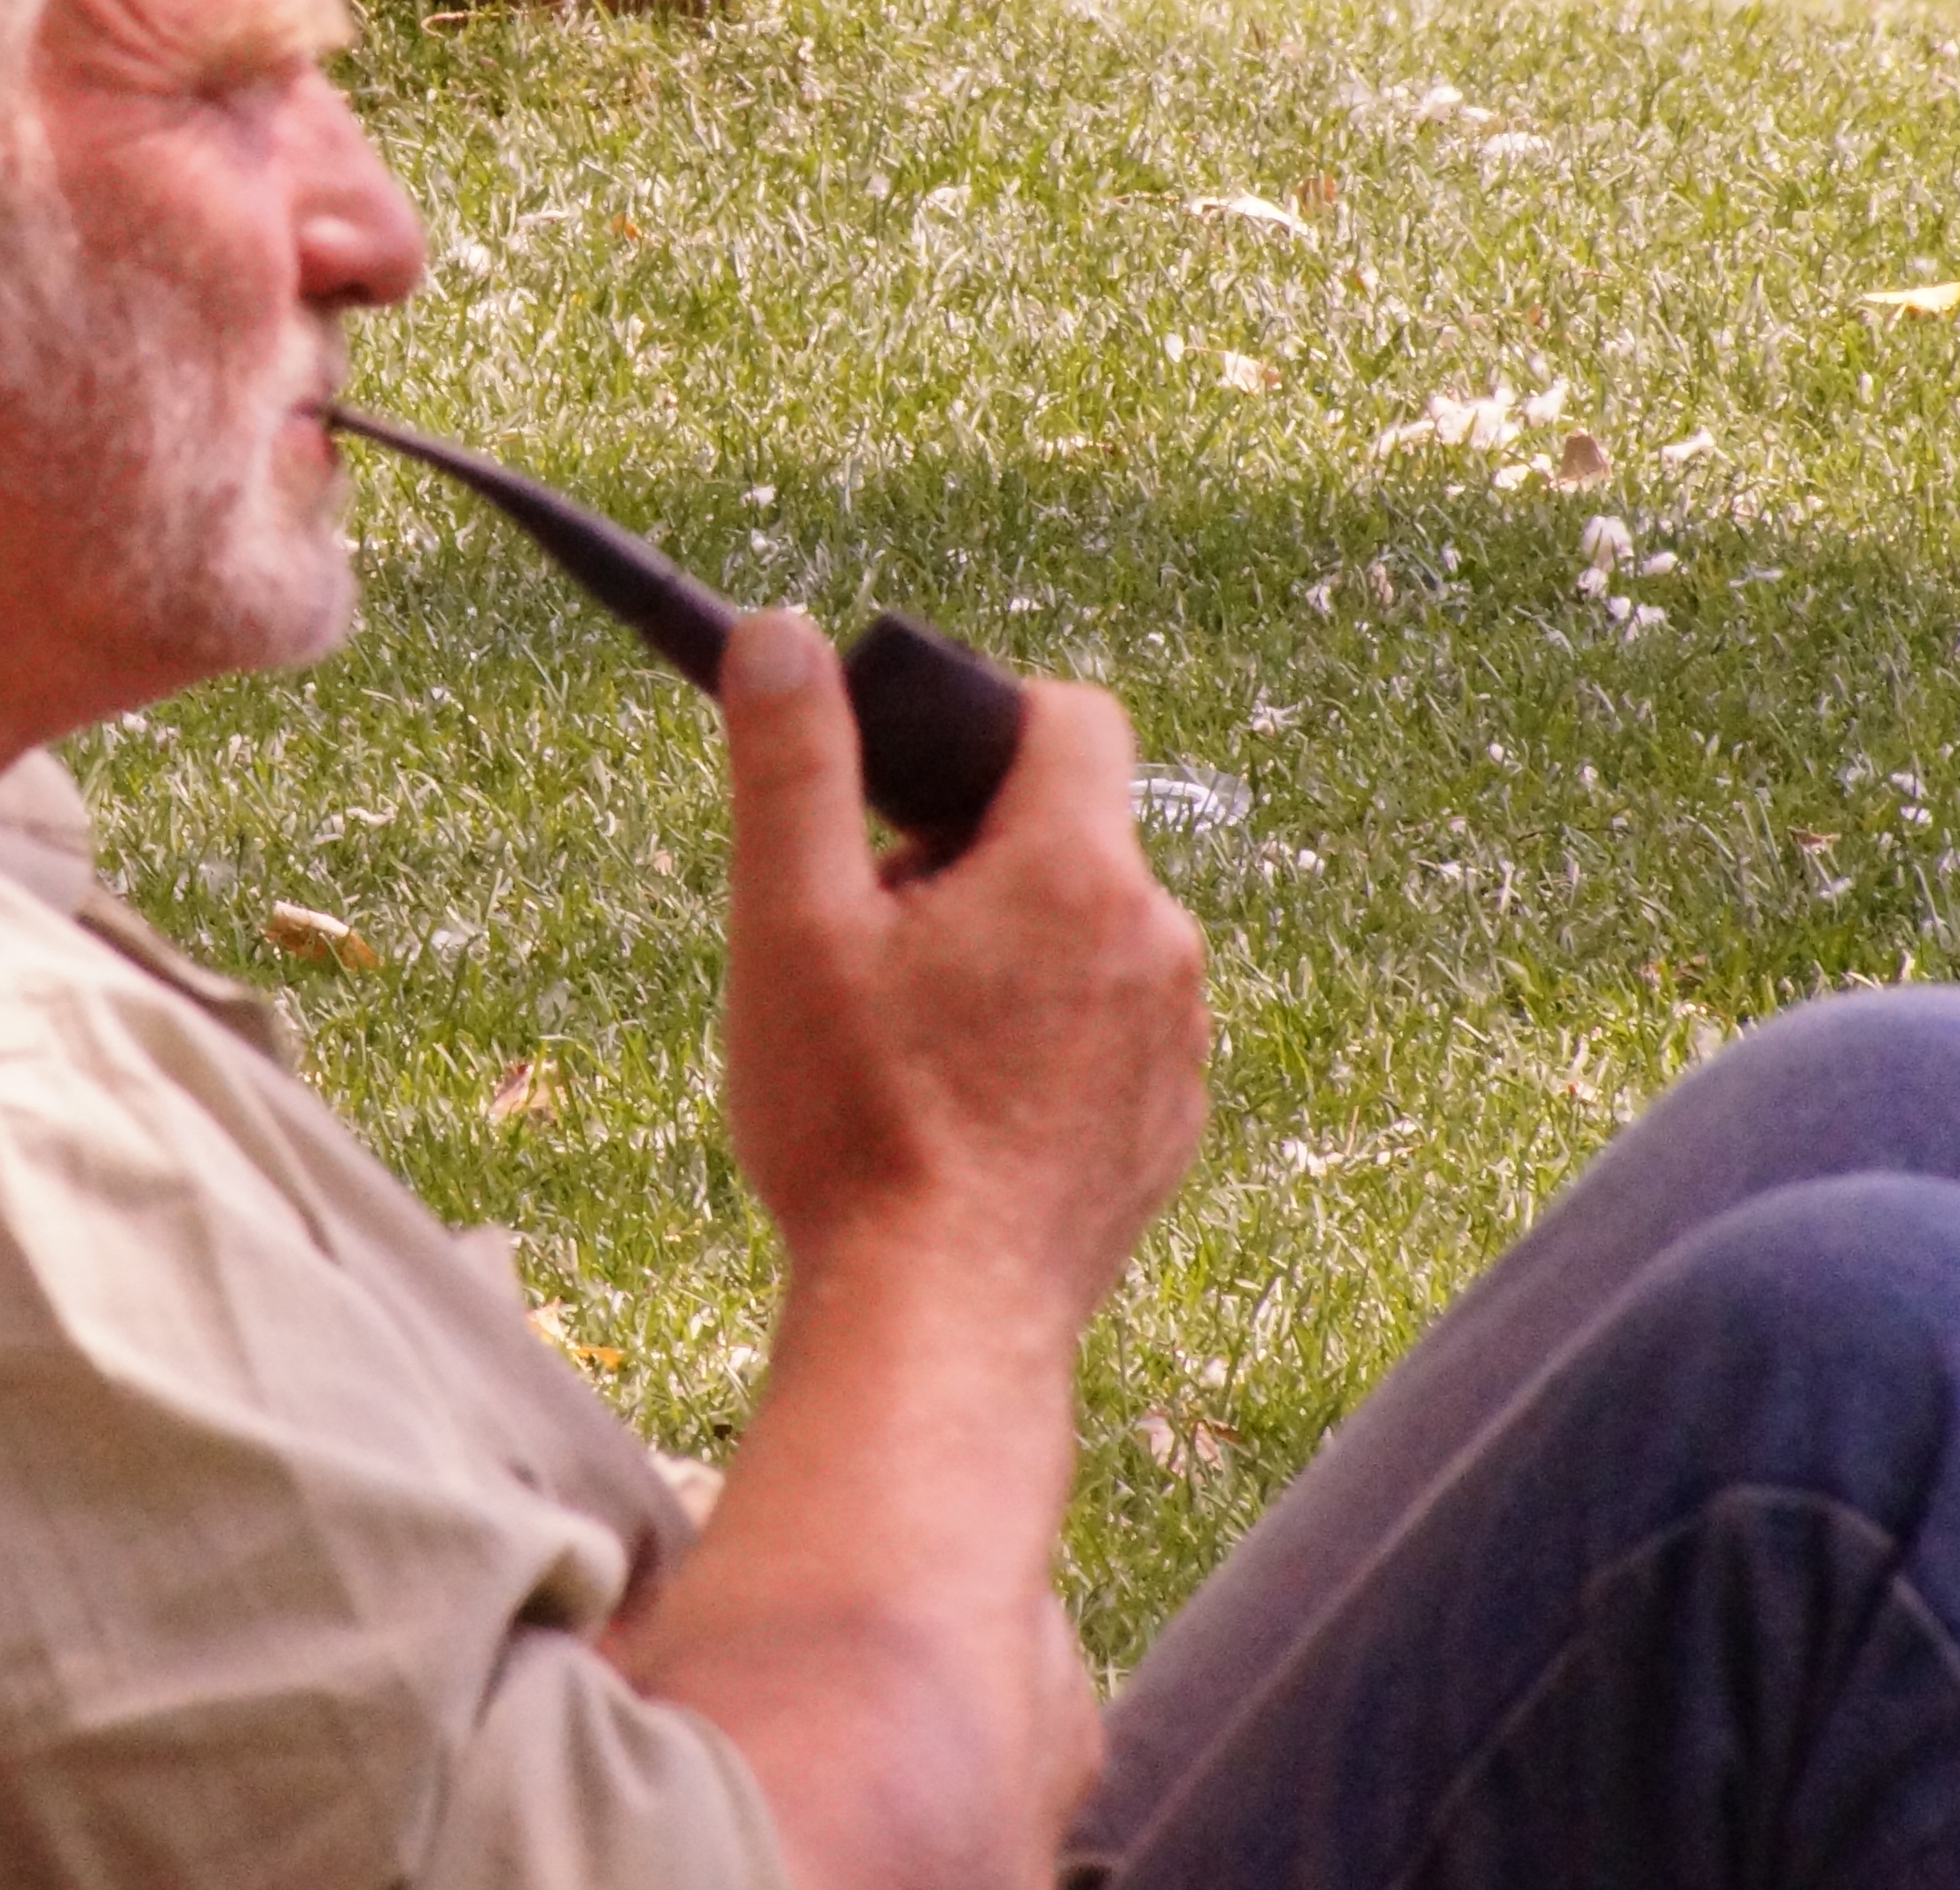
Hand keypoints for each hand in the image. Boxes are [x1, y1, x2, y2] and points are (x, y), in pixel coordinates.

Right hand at [716, 610, 1209, 1321]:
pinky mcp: (1170, 1129)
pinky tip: (961, 1116)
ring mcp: (1178, 1044)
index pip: (1070, 715)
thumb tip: (781, 633)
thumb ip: (790, 765)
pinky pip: (1112, 1036)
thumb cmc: (856, 1125)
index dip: (981, 731)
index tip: (901, 805)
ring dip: (1011, 957)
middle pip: (1068, 835)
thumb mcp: (790, 925)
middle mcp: (1159, 941)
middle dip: (972, 860)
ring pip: (1089, 940)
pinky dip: (1046, 1046)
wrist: (937, 1327)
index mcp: (1076, 870)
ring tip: (911, 1046)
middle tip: (875, 948)